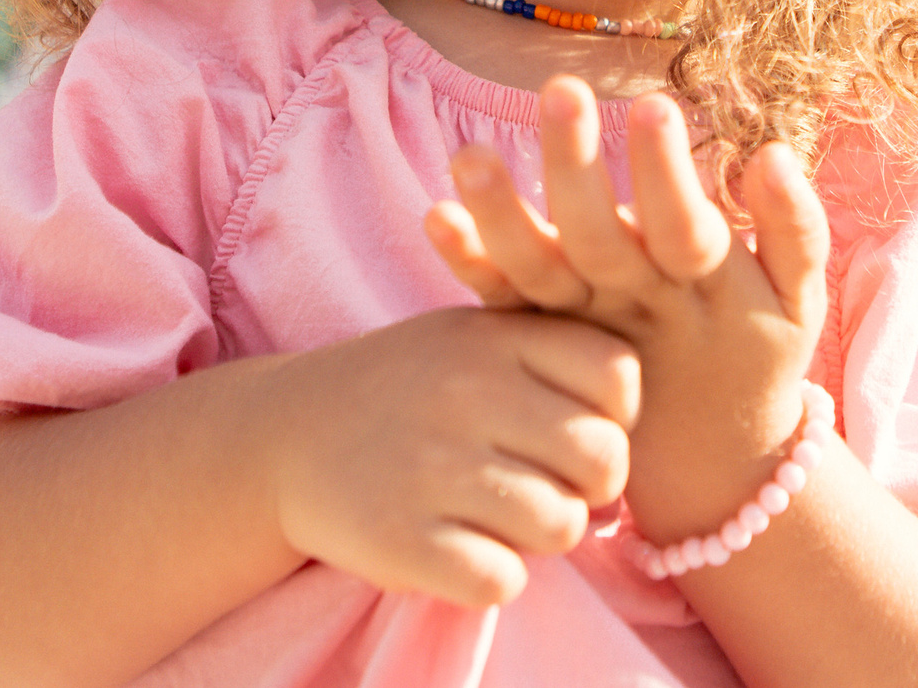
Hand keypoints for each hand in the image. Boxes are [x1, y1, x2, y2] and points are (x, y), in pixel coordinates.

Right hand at [267, 307, 638, 607]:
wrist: (285, 436)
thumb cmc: (410, 388)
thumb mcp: (473, 336)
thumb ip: (553, 351)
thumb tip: (632, 413)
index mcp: (494, 338)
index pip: (618, 378)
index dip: (614, 415)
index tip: (572, 425)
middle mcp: (466, 393)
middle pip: (603, 460)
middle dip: (589, 486)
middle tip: (546, 483)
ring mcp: (432, 467)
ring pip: (562, 526)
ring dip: (543, 534)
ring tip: (500, 514)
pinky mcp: (401, 540)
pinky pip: (503, 579)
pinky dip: (493, 575)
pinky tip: (462, 547)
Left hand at [424, 76, 828, 542]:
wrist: (708, 460)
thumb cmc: (755, 351)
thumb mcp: (797, 301)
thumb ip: (794, 228)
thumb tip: (774, 155)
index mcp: (704, 289)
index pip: (684, 228)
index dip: (669, 176)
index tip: (654, 104)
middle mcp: (636, 304)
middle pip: (599, 241)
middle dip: (578, 166)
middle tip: (560, 89)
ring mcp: (582, 325)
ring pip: (538, 273)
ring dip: (503, 214)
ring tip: (469, 153)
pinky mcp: (539, 339)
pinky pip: (500, 303)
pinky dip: (468, 263)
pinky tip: (435, 215)